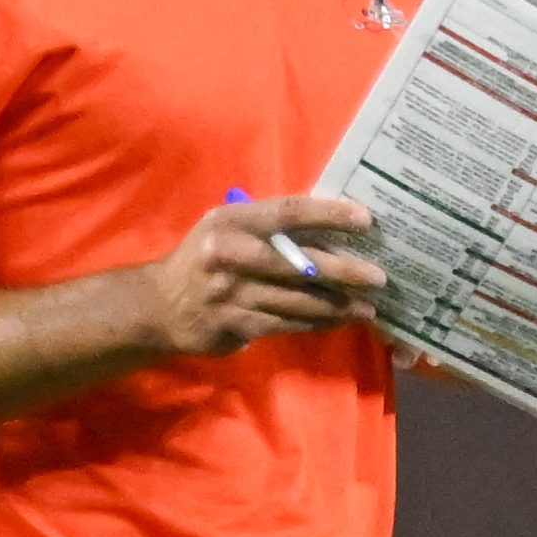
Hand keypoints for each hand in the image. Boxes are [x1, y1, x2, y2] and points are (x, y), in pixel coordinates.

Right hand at [142, 195, 388, 356]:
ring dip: (337, 305)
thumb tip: (331, 229)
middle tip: (379, 277)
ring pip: (297, 300)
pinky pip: (285, 323)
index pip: (289, 212)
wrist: (157, 306)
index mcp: (233, 221)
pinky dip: (315, 323)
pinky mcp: (233, 324)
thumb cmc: (205, 259)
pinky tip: (337, 321)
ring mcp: (231, 292)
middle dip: (344, 271)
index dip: (329, 215)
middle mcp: (230, 253)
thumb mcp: (228, 229)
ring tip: (368, 307)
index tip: (365, 220)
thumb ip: (269, 227)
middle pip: (299, 263)